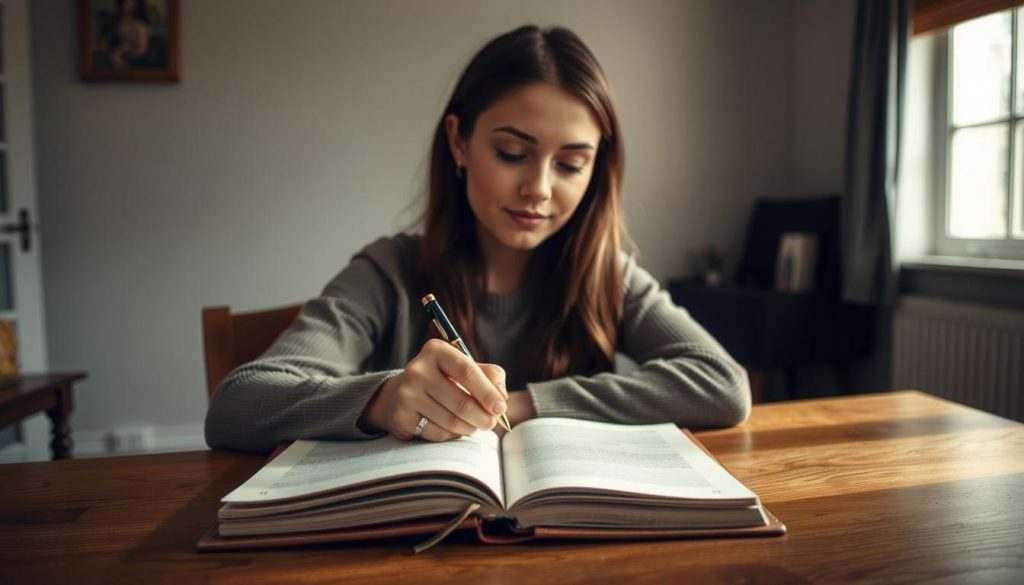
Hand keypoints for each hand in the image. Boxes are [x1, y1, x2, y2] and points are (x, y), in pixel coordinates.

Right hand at [360, 339, 507, 440]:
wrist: (400, 394)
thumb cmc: (444, 379)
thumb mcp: (466, 368)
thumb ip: (490, 376)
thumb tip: (501, 396)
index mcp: (436, 351)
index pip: (467, 372)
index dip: (487, 393)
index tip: (500, 407)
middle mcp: (417, 370)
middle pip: (461, 402)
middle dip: (483, 417)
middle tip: (491, 422)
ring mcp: (407, 394)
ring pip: (451, 421)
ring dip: (469, 427)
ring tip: (474, 425)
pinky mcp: (401, 417)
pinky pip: (438, 433)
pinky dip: (452, 434)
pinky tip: (452, 427)